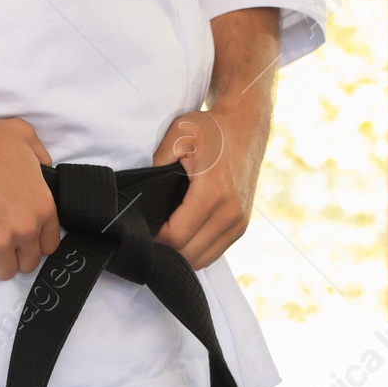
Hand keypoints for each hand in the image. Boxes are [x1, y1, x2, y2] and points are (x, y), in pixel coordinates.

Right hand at [0, 117, 60, 280]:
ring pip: (5, 271)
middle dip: (16, 252)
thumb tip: (45, 169)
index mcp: (42, 206)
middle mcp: (24, 228)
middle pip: (28, 262)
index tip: (23, 236)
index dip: (35, 241)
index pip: (49, 244)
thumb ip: (41, 155)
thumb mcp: (22, 136)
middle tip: (1, 238)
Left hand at [150, 106, 267, 270]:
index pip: (177, 237)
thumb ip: (156, 162)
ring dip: (179, 253)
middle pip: (188, 254)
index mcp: (214, 192)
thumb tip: (142, 193)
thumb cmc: (211, 130)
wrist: (245, 127)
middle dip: (165, 248)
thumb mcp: (179, 134)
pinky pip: (213, 253)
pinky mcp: (241, 226)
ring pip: (201, 259)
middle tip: (149, 230)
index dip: (154, 236)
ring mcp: (239, 222)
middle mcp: (231, 212)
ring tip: (164, 234)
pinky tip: (182, 235)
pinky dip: (195, 250)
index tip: (143, 223)